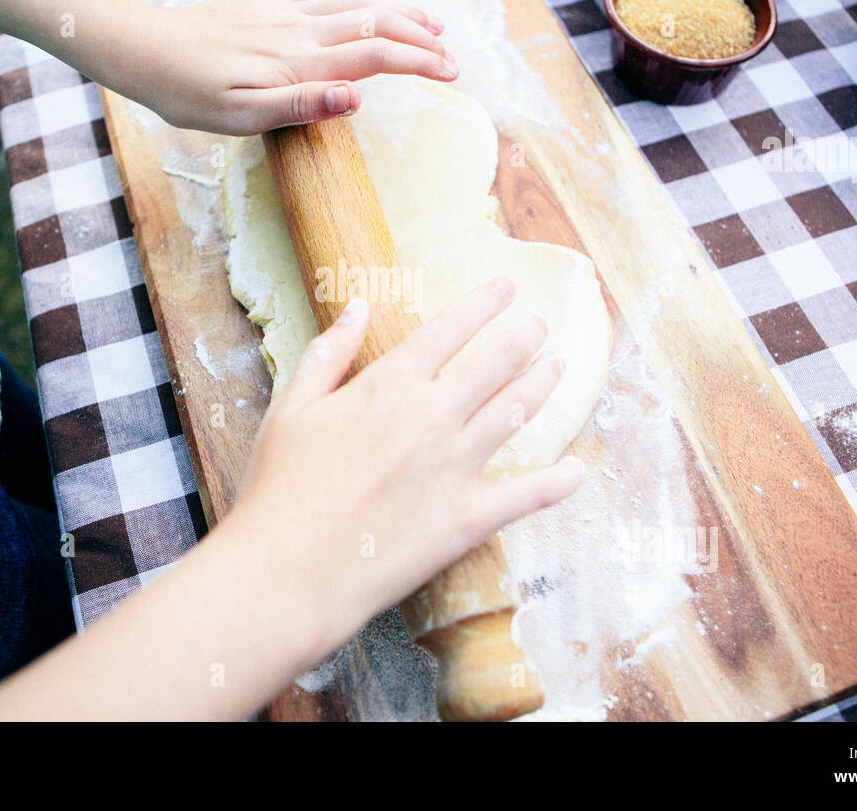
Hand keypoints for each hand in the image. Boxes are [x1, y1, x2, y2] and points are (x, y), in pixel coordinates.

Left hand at [115, 0, 457, 134]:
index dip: (419, 63)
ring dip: (400, 11)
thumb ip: (303, 105)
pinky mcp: (270, 1)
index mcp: (300, 61)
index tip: (450, 74)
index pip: (376, 57)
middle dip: (421, 39)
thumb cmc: (192, 94)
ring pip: (359, 0)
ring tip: (431, 23)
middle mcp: (301, 29)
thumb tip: (357, 97)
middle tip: (452, 58)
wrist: (148, 51)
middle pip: (378, 25)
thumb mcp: (244, 117)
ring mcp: (287, 10)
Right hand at [226, 278, 586, 663]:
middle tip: (539, 325)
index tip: (506, 287)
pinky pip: (529, 494)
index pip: (450, 328)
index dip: (484, 303)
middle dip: (525, 336)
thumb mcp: (291, 408)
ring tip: (558, 367)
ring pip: (517, 412)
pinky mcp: (469, 518)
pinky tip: (577, 469)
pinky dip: (559, 481)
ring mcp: (456, 467)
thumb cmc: (280, 489)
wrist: (287, 571)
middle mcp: (432, 417)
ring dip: (543, 385)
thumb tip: (358, 306)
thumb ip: (329, 353)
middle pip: (496, 362)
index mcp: (389, 385)